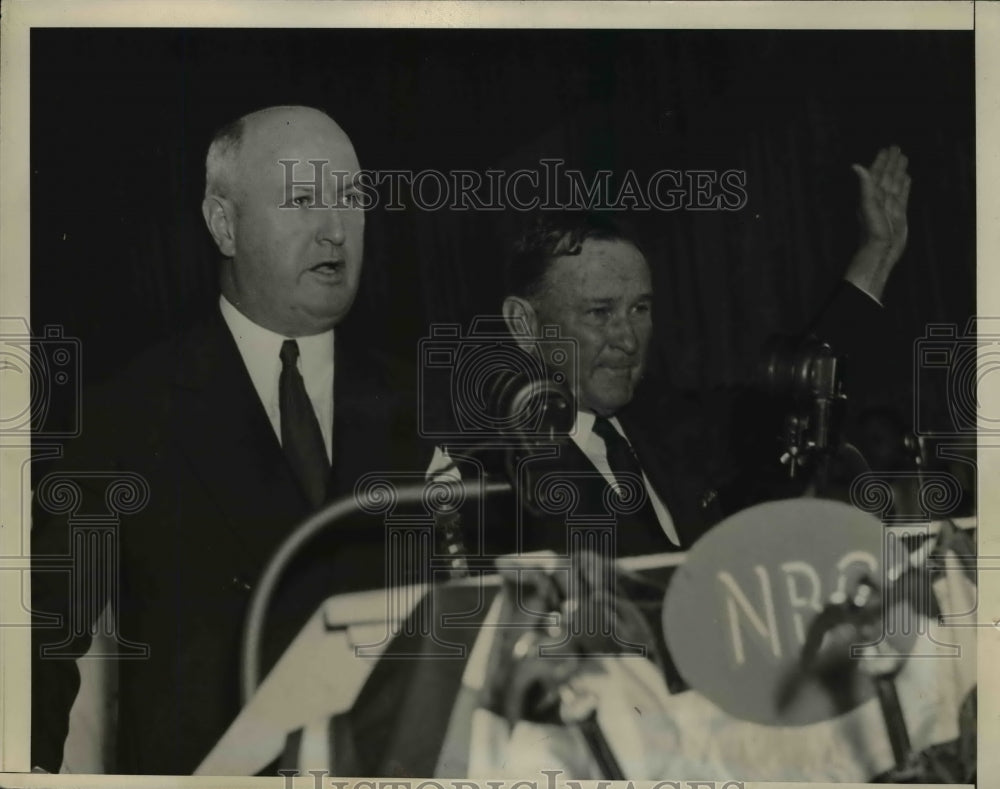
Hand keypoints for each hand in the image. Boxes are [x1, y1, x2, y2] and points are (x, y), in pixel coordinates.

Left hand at [845, 146, 911, 301]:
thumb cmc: (873, 230)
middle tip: (896, 147)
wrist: (881, 251)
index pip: (877, 174)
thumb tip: (856, 166)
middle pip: (887, 176)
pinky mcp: (899, 214)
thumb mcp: (868, 205)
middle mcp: (880, 199)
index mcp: (872, 195)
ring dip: (899, 171)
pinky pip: (903, 195)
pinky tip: (907, 178)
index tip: (887, 149)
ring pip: (896, 183)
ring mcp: (890, 206)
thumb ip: (865, 185)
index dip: (881, 161)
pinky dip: (905, 186)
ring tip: (904, 158)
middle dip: (891, 162)